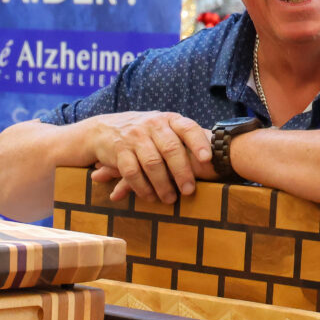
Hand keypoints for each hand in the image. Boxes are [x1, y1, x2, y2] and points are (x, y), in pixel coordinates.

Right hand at [87, 111, 212, 202]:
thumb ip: (182, 138)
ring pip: (152, 163)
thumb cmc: (145, 133)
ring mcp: (134, 137)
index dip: (198, 143)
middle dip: (182, 173)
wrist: (104, 129)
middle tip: (189, 191)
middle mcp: (152, 125)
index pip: (187, 128)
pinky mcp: (119, 151)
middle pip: (171, 149)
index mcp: (169, 119)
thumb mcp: (163, 127)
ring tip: (171, 199)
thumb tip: (215, 159)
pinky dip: (142, 188)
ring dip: (163, 185)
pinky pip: (132, 172)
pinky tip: (150, 198)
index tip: (207, 160)